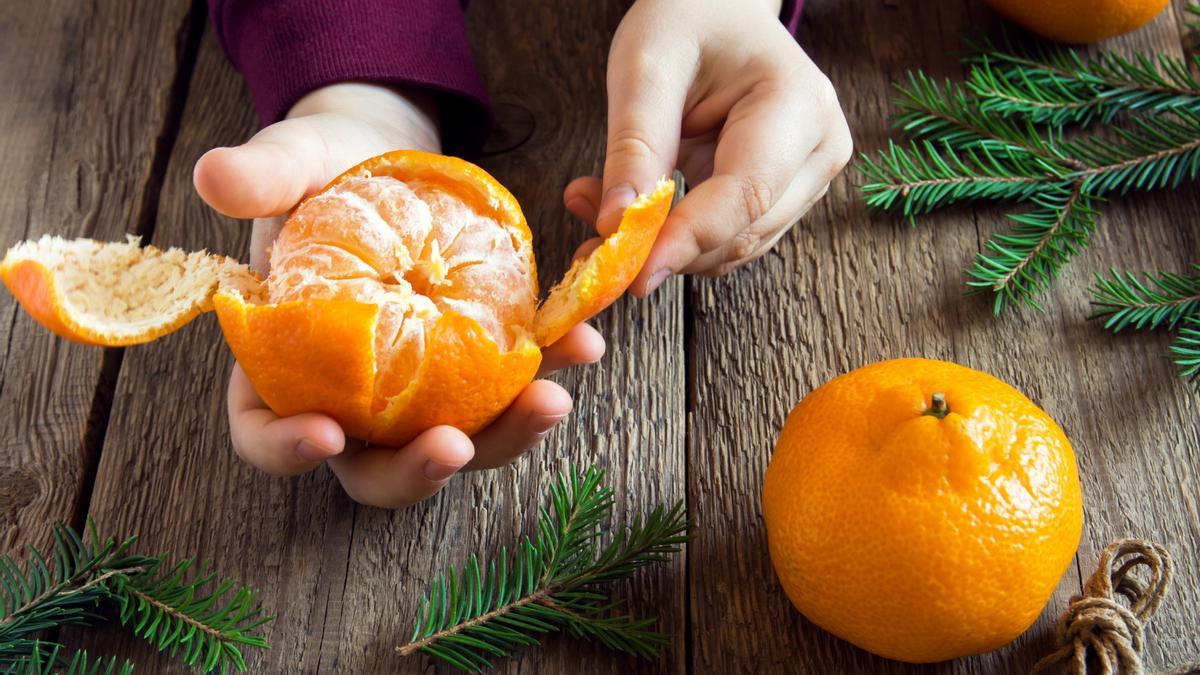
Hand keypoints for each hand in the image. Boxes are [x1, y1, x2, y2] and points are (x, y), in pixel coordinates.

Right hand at [193, 83, 603, 507]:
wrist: (390, 159)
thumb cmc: (325, 168)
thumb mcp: (293, 163)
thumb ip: (261, 176)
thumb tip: (211, 174)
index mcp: (280, 367)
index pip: (264, 433)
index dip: (286, 448)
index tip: (324, 434)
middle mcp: (349, 398)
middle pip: (373, 466)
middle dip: (415, 471)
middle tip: (455, 446)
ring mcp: (417, 393)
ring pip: (456, 443)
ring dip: (505, 435)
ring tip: (550, 398)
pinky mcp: (474, 368)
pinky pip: (509, 389)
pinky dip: (547, 374)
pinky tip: (583, 345)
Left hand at [563, 0, 852, 293]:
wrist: (719, 8)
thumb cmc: (688, 18)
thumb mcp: (646, 67)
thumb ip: (635, 147)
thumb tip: (616, 226)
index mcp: (798, 105)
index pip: (744, 196)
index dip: (686, 242)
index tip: (632, 274)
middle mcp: (819, 150)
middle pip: (740, 233)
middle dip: (664, 247)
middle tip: (589, 239)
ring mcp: (807, 179)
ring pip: (731, 248)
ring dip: (665, 247)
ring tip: (600, 210)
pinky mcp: (783, 197)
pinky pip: (725, 238)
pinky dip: (675, 238)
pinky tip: (632, 212)